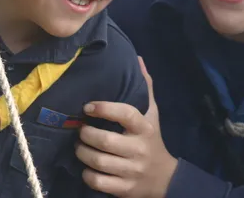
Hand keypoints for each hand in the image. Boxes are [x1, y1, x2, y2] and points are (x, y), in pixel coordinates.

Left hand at [76, 58, 176, 197]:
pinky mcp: (124, 189)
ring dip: (82, 153)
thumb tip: (137, 59)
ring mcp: (131, 170)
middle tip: (79, 130)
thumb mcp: (153, 114)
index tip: (87, 106)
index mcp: (144, 127)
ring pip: (98, 161)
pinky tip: (85, 167)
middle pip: (105, 141)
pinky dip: (87, 174)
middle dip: (85, 134)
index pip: (125, 113)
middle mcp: (138, 149)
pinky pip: (98, 182)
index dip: (104, 108)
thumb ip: (145, 87)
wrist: (164, 178)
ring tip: (78, 146)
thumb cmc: (152, 139)